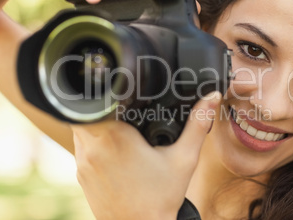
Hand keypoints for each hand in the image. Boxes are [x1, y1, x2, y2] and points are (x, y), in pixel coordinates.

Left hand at [72, 92, 221, 219]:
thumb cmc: (161, 199)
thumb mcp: (184, 159)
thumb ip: (197, 124)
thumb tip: (211, 98)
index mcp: (115, 138)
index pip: (96, 101)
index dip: (105, 93)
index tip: (120, 93)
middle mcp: (92, 149)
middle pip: (87, 112)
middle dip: (103, 107)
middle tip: (125, 110)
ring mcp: (83, 163)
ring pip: (81, 129)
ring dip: (97, 123)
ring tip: (121, 128)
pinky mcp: (81, 176)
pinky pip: (82, 147)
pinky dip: (94, 142)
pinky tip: (115, 150)